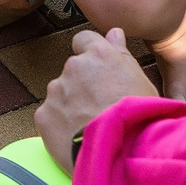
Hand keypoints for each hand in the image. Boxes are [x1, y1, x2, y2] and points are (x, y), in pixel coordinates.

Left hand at [37, 27, 156, 174]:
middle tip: (100, 106)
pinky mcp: (44, 115)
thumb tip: (114, 32)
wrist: (123, 152)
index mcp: (99, 55)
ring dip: (70, 105)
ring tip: (91, 125)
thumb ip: (122, 54)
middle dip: (82, 84)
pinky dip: (60, 125)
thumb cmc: (140, 117)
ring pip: (61, 94)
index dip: (90, 55)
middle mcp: (73, 68)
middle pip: (73, 71)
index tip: (98, 69)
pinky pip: (50, 116)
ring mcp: (56, 91)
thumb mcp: (142, 81)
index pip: (84, 40)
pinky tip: (77, 137)